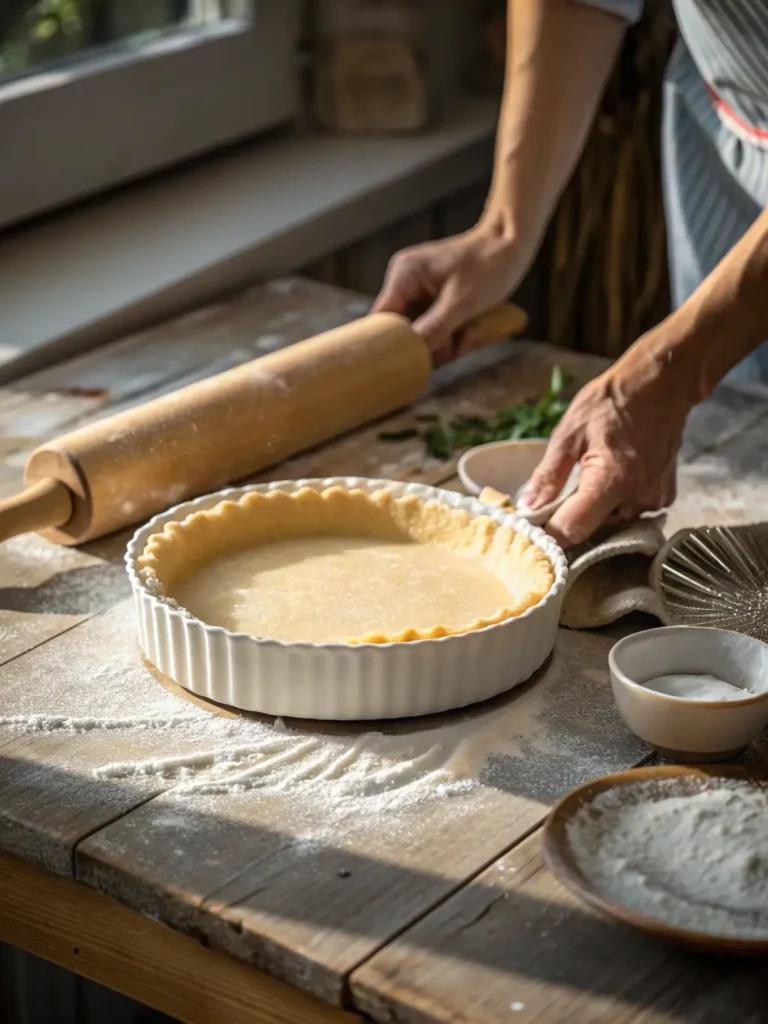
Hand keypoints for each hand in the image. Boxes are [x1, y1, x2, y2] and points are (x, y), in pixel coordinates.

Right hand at [372, 219, 531, 362]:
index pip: (381, 320)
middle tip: (452, 342)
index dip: (390, 344)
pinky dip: (448, 336)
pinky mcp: (432, 300)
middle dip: (426, 344)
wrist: (511, 246)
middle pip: (401, 330)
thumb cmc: (490, 267)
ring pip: (418, 333)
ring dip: (441, 342)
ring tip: (465, 332)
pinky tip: (466, 330)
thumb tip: (410, 357)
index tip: (405, 364)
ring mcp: (418, 292)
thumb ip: (433, 330)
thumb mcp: (461, 303)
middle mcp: (404, 283)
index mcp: (403, 275)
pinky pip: (431, 328)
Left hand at [522, 334, 694, 546]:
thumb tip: (528, 507)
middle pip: (592, 531)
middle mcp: (637, 497)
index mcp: (612, 479)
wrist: (660, 386)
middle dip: (569, 520)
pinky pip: (628, 513)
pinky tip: (608, 480)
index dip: (549, 534)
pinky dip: (613, 504)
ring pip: (610, 525)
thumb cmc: (610, 403)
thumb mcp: (568, 433)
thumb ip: (548, 476)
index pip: (573, 529)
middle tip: (553, 501)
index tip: (533, 529)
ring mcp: (654, 500)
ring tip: (584, 482)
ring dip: (592, 513)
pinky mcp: (663, 498)